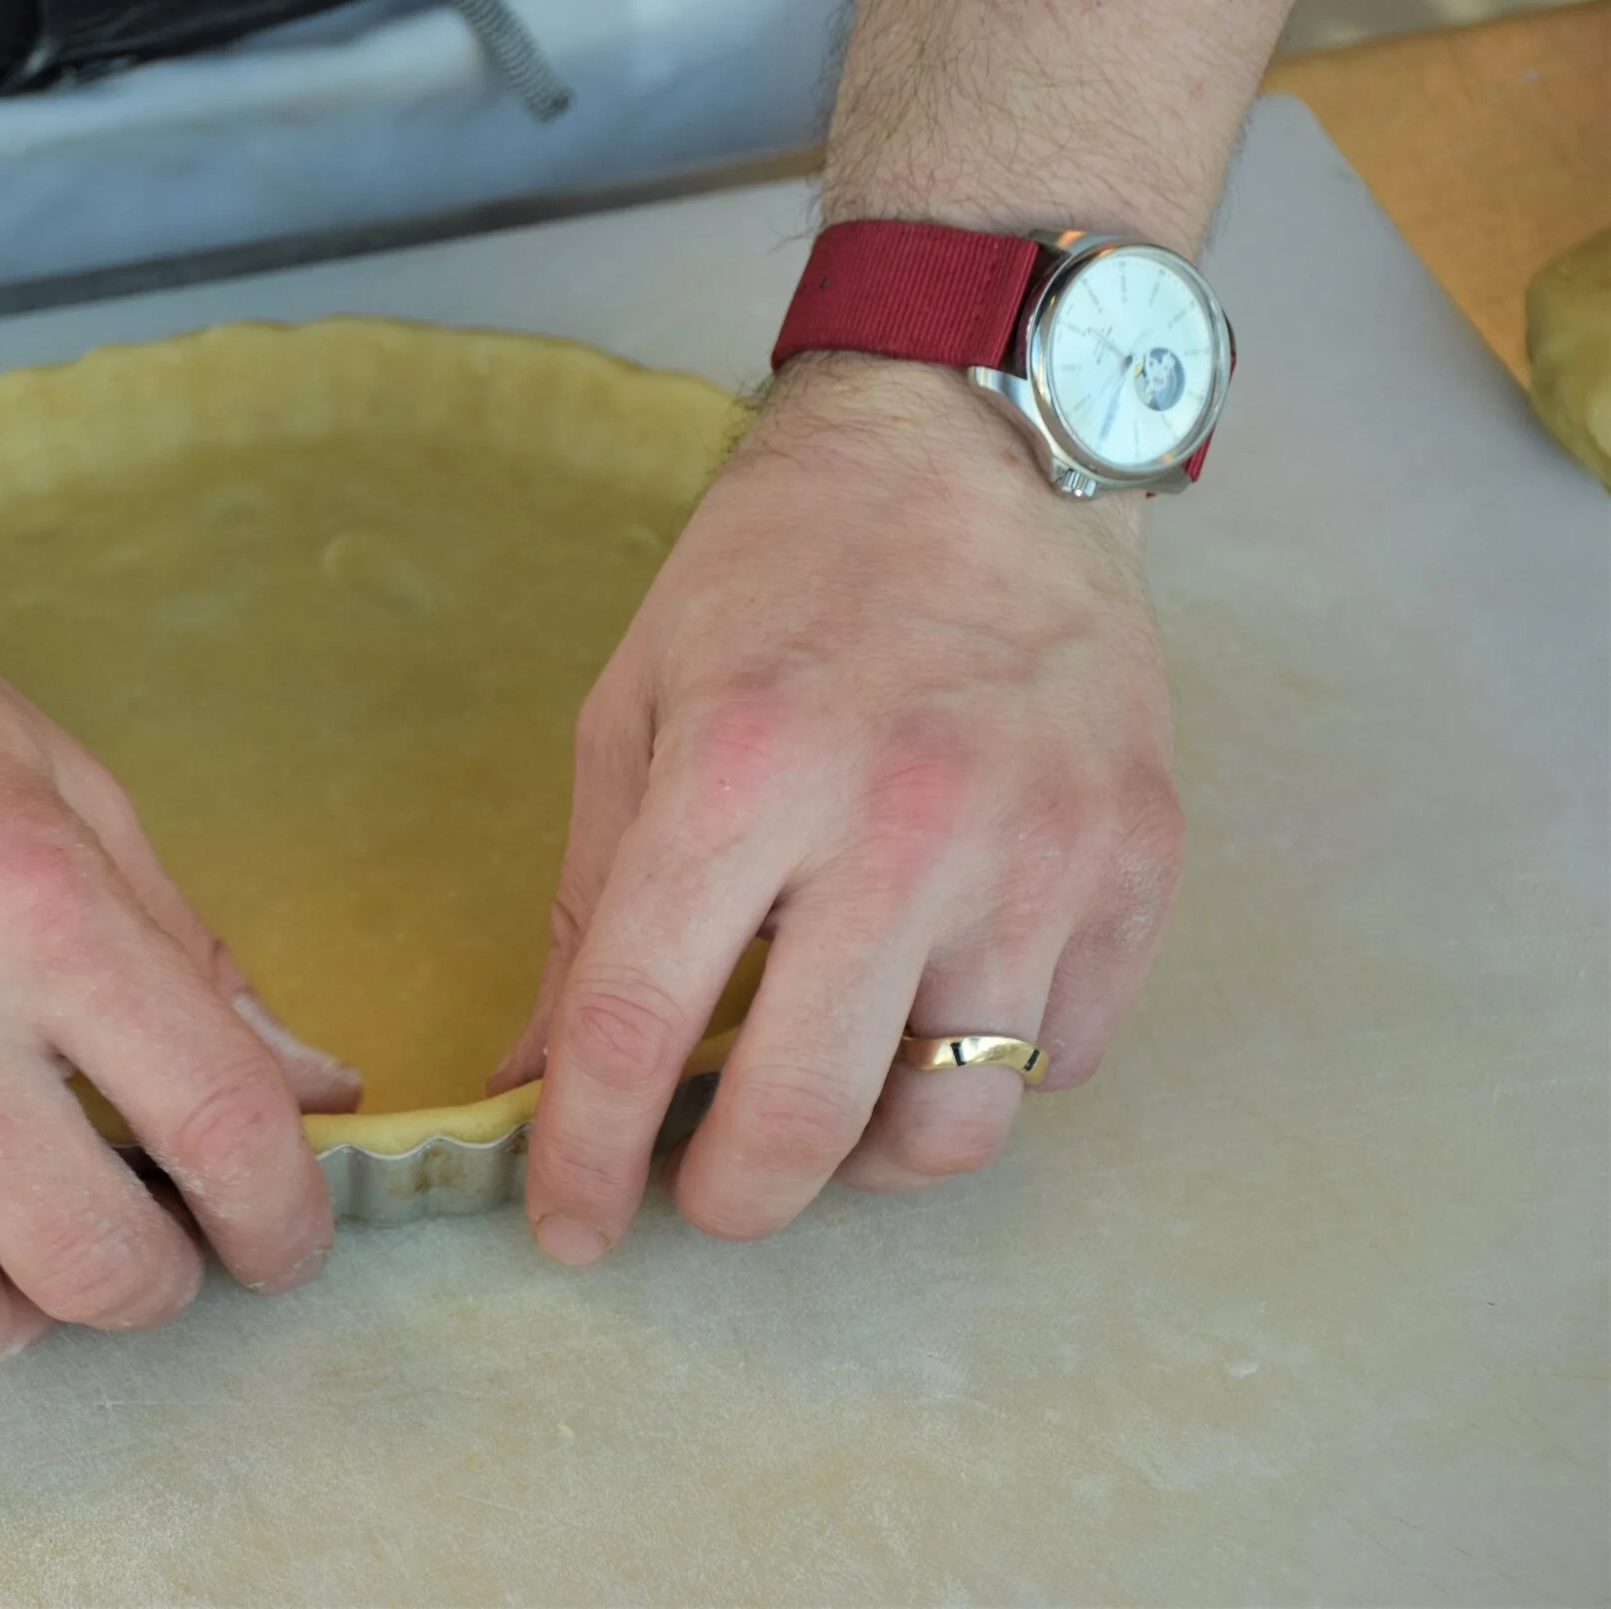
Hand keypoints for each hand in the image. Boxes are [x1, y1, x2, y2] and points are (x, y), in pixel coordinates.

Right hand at [0, 535, 347, 1387]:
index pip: (223, 1129)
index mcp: (33, 909)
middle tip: (144, 1230)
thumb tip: (305, 1088)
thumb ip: (187, 958)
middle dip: (154, 1279)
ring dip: (4, 1303)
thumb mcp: (64, 786)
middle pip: (91, 1272)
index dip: (283, 1218)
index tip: (278, 1236)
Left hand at [494, 356, 1183, 1260]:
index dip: (586, 1158)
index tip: (568, 1223)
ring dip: (869, 1157)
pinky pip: (1059, 1056)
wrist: (975, 453)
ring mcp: (1038, 849)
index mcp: (743, 773)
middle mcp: (900, 822)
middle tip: (702, 1191)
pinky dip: (987, 1066)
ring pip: (955, 1120)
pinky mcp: (1137, 862)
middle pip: (804, 1116)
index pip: (637, 1028)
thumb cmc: (778, 574)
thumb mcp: (637, 709)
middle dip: (730, 1201)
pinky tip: (937, 1000)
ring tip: (829, 1104)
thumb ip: (590, 907)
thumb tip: (540, 1074)